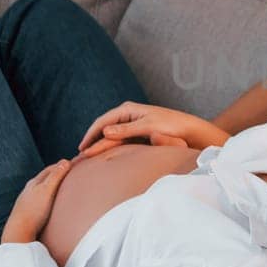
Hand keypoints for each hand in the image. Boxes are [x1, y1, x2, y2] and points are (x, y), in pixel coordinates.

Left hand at [1, 160, 73, 244]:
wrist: (19, 231)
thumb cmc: (34, 211)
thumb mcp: (47, 190)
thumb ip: (56, 176)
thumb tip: (65, 161)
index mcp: (34, 183)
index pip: (50, 169)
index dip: (61, 165)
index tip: (71, 163)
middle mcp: (29, 190)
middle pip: (44, 178)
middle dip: (56, 174)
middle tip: (67, 172)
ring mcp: (27, 201)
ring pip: (41, 189)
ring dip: (50, 186)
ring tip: (59, 187)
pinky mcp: (28, 211)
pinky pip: (39, 199)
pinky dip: (46, 196)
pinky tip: (49, 203)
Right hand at [76, 102, 219, 156]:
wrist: (187, 130)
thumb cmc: (170, 125)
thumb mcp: (148, 127)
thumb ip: (126, 130)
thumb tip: (105, 132)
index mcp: (127, 109)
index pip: (102, 122)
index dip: (90, 135)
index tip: (82, 148)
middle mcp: (127, 114)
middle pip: (103, 129)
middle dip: (91, 141)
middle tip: (79, 156)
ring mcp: (130, 123)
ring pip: (109, 136)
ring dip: (99, 145)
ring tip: (87, 158)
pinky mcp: (135, 133)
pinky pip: (118, 140)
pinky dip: (109, 147)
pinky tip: (103, 156)